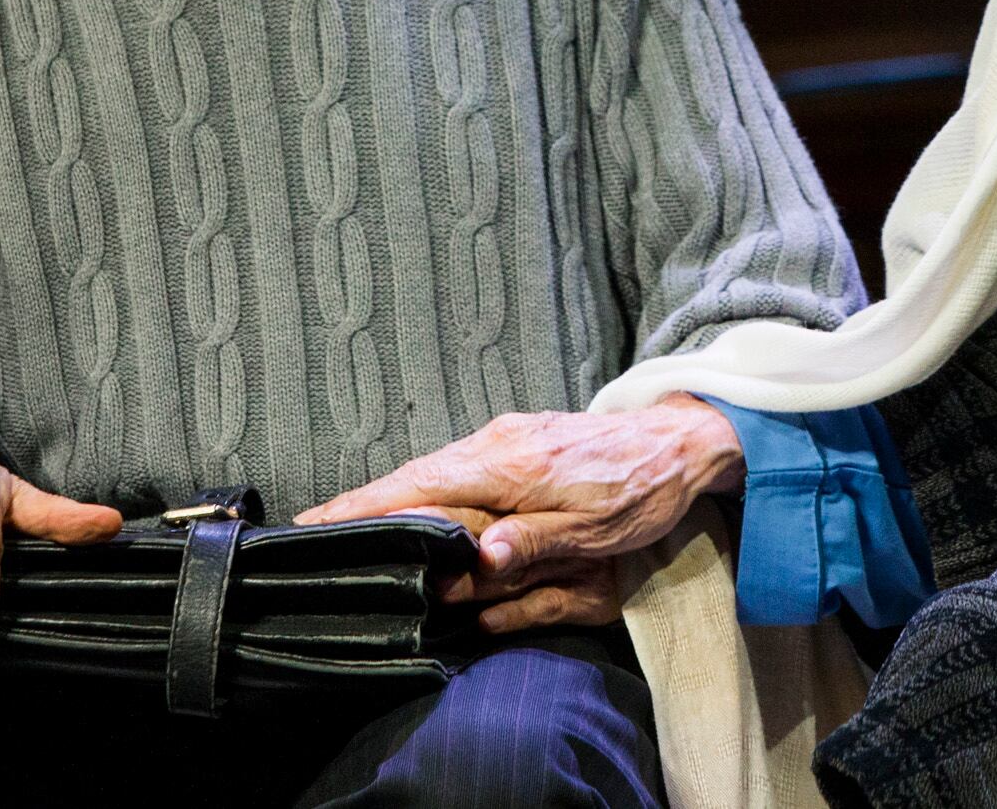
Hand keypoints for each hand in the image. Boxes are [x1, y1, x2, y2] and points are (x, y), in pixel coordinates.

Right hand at [293, 397, 743, 632]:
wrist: (683, 441)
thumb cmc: (641, 493)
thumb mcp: (592, 533)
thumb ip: (531, 545)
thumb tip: (473, 561)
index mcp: (509, 466)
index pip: (419, 489)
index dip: (364, 508)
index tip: (314, 524)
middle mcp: (498, 443)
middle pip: (415, 476)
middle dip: (363, 504)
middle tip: (313, 534)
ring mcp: (508, 436)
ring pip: (435, 469)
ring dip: (394, 496)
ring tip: (351, 525)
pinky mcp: (521, 439)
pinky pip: (459, 464)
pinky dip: (429, 485)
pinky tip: (416, 507)